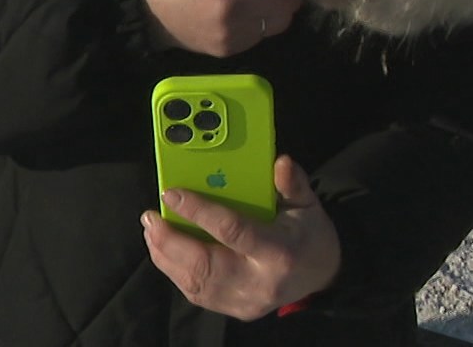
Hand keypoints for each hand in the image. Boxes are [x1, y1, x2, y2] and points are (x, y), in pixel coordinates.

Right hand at [140, 0, 313, 55]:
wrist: (151, 8)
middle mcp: (235, 4)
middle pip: (290, 3)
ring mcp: (232, 31)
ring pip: (281, 23)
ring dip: (279, 11)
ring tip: (261, 0)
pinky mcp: (229, 50)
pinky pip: (262, 36)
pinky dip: (261, 25)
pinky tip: (244, 15)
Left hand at [141, 155, 341, 319]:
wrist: (321, 279)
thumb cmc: (310, 236)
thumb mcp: (309, 206)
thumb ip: (293, 184)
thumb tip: (279, 162)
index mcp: (279, 252)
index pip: (234, 231)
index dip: (200, 212)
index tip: (173, 193)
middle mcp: (258, 281)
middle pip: (204, 264)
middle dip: (171, 240)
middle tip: (151, 216)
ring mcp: (244, 301)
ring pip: (194, 282)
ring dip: (166, 255)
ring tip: (152, 229)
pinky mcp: (233, 310)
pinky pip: (196, 292)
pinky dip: (174, 270)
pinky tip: (164, 250)